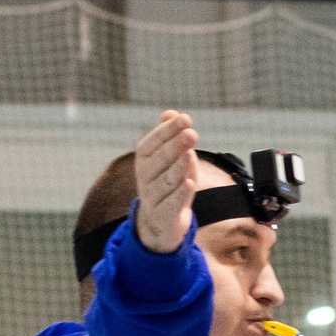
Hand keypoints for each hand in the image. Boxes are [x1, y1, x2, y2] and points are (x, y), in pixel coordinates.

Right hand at [133, 108, 199, 254]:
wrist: (161, 221)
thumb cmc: (168, 181)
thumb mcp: (170, 157)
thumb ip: (170, 136)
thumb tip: (171, 113)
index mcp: (144, 158)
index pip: (153, 141)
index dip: (168, 130)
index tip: (186, 118)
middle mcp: (144, 176)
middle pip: (160, 160)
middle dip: (175, 146)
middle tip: (192, 134)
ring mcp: (152, 197)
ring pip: (166, 181)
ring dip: (178, 167)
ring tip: (190, 155)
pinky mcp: (162, 215)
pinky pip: (171, 204)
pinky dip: (180, 194)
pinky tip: (190, 183)